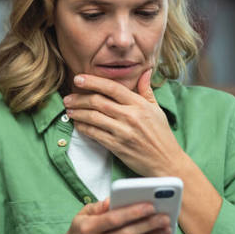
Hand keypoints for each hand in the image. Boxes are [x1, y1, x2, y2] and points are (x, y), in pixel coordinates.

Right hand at [55, 198, 170, 233]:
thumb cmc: (80, 232)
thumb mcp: (82, 215)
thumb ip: (99, 207)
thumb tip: (114, 199)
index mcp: (86, 228)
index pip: (114, 219)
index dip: (134, 212)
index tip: (151, 206)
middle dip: (149, 225)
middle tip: (165, 218)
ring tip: (165, 229)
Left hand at [63, 70, 188, 177]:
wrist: (166, 161)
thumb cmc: (161, 135)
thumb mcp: (157, 109)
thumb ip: (147, 90)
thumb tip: (145, 72)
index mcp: (139, 105)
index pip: (112, 88)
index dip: (93, 81)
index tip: (79, 79)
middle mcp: (130, 116)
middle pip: (98, 101)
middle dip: (79, 98)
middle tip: (68, 97)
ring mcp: (123, 132)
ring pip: (93, 117)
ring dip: (78, 112)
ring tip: (70, 109)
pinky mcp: (117, 146)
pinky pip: (95, 134)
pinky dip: (83, 128)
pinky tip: (78, 124)